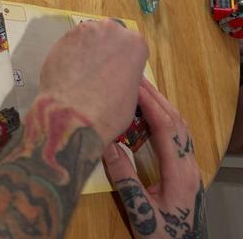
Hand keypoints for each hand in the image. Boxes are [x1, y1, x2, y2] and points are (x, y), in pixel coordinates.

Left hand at [38, 19, 148, 146]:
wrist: (73, 115)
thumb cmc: (108, 111)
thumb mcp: (133, 94)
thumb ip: (128, 74)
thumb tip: (118, 73)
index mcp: (135, 43)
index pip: (131, 47)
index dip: (123, 60)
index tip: (117, 70)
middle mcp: (111, 29)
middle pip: (109, 36)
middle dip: (104, 51)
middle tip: (98, 71)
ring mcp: (86, 30)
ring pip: (88, 37)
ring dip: (87, 50)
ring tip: (81, 73)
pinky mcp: (64, 35)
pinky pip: (71, 43)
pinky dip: (70, 53)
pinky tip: (68, 71)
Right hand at [103, 78, 206, 237]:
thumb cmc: (162, 238)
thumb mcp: (141, 213)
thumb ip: (125, 180)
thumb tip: (108, 145)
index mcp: (180, 173)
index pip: (166, 128)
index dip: (150, 104)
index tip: (132, 85)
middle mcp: (189, 166)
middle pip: (176, 122)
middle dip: (156, 97)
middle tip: (134, 77)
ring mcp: (191, 169)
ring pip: (181, 128)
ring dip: (162, 106)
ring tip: (141, 90)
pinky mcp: (187, 173)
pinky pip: (180, 137)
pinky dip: (166, 119)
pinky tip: (152, 118)